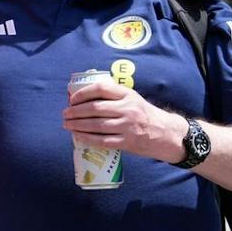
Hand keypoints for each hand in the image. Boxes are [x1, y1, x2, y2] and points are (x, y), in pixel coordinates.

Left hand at [64, 80, 186, 161]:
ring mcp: (128, 126)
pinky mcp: (127, 142)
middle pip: (95, 108)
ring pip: (96, 125)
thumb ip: (113, 97)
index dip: (82, 93)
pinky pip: (102, 140)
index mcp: (128, 95)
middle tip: (65, 114)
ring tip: (67, 125)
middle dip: (75, 111)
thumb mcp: (132, 99)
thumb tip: (82, 98)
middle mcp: (128, 109)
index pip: (101, 88)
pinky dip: (86, 138)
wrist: (166, 133)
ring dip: (77, 125)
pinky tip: (77, 136)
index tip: (72, 99)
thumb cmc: (144, 115)